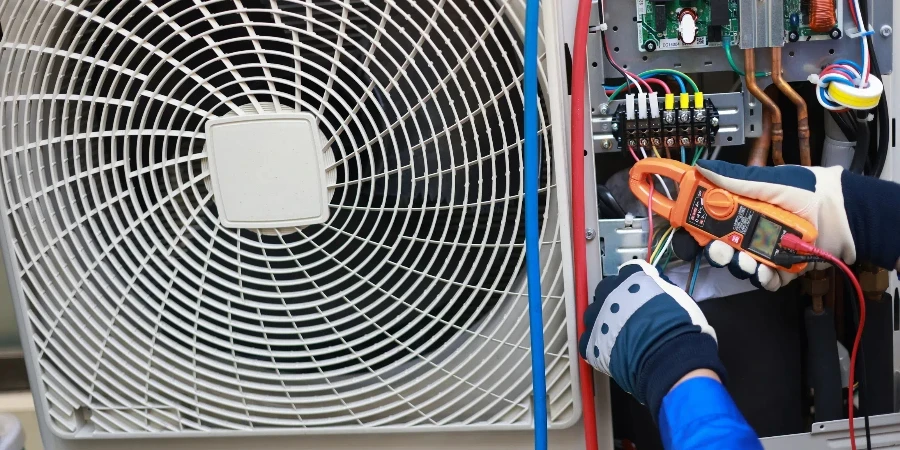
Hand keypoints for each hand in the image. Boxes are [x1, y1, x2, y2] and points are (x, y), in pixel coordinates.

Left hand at [579, 260, 725, 417]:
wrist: (669, 356)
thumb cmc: (679, 326)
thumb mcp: (678, 296)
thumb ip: (660, 286)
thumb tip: (655, 281)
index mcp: (631, 279)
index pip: (628, 272)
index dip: (636, 284)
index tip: (642, 292)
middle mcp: (609, 293)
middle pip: (606, 290)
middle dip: (616, 299)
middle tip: (631, 314)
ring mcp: (597, 317)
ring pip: (593, 313)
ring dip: (603, 320)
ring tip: (619, 334)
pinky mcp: (590, 343)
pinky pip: (587, 341)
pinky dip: (597, 345)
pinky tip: (610, 351)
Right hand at [693, 160, 855, 290]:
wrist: (846, 214)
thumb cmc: (809, 192)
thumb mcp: (770, 183)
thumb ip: (735, 181)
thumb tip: (702, 168)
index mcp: (744, 211)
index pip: (713, 222)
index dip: (699, 228)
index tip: (691, 232)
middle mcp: (752, 233)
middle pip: (724, 248)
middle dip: (719, 252)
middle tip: (720, 250)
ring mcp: (768, 253)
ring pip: (743, 266)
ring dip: (740, 266)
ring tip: (747, 262)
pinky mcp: (784, 270)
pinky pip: (767, 280)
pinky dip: (764, 279)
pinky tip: (765, 272)